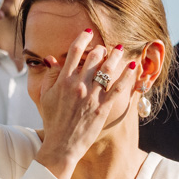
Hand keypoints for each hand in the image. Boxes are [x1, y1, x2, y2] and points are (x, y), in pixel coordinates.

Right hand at [32, 31, 141, 178]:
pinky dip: (128, 75)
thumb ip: (49, 76)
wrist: (61, 145)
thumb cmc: (52, 121)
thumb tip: (51, 58)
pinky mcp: (103, 107)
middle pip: (93, 57)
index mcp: (63, 81)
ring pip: (107, 69)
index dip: (83, 38)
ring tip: (119, 49)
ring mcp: (92, 96)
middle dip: (100, 48)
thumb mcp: (45, 97)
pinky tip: (133, 65)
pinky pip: (119, 87)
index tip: (88, 33)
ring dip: (115, 55)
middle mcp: (78, 86)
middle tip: (104, 47)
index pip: (75, 52)